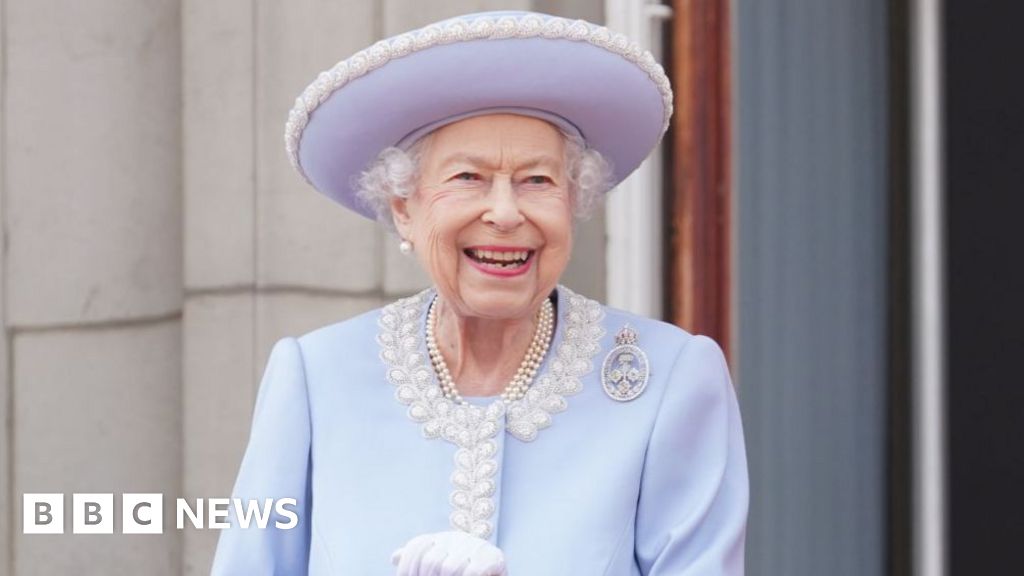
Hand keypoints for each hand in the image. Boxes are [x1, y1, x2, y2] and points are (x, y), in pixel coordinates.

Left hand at [391, 530, 507, 575]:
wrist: (496, 572)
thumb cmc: (464, 573)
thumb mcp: (440, 564)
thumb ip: (419, 560)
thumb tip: (395, 557)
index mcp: (442, 539)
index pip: (417, 547)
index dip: (407, 567)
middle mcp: (458, 538)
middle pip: (431, 560)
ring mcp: (477, 546)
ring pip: (449, 567)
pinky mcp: (494, 558)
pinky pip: (473, 571)